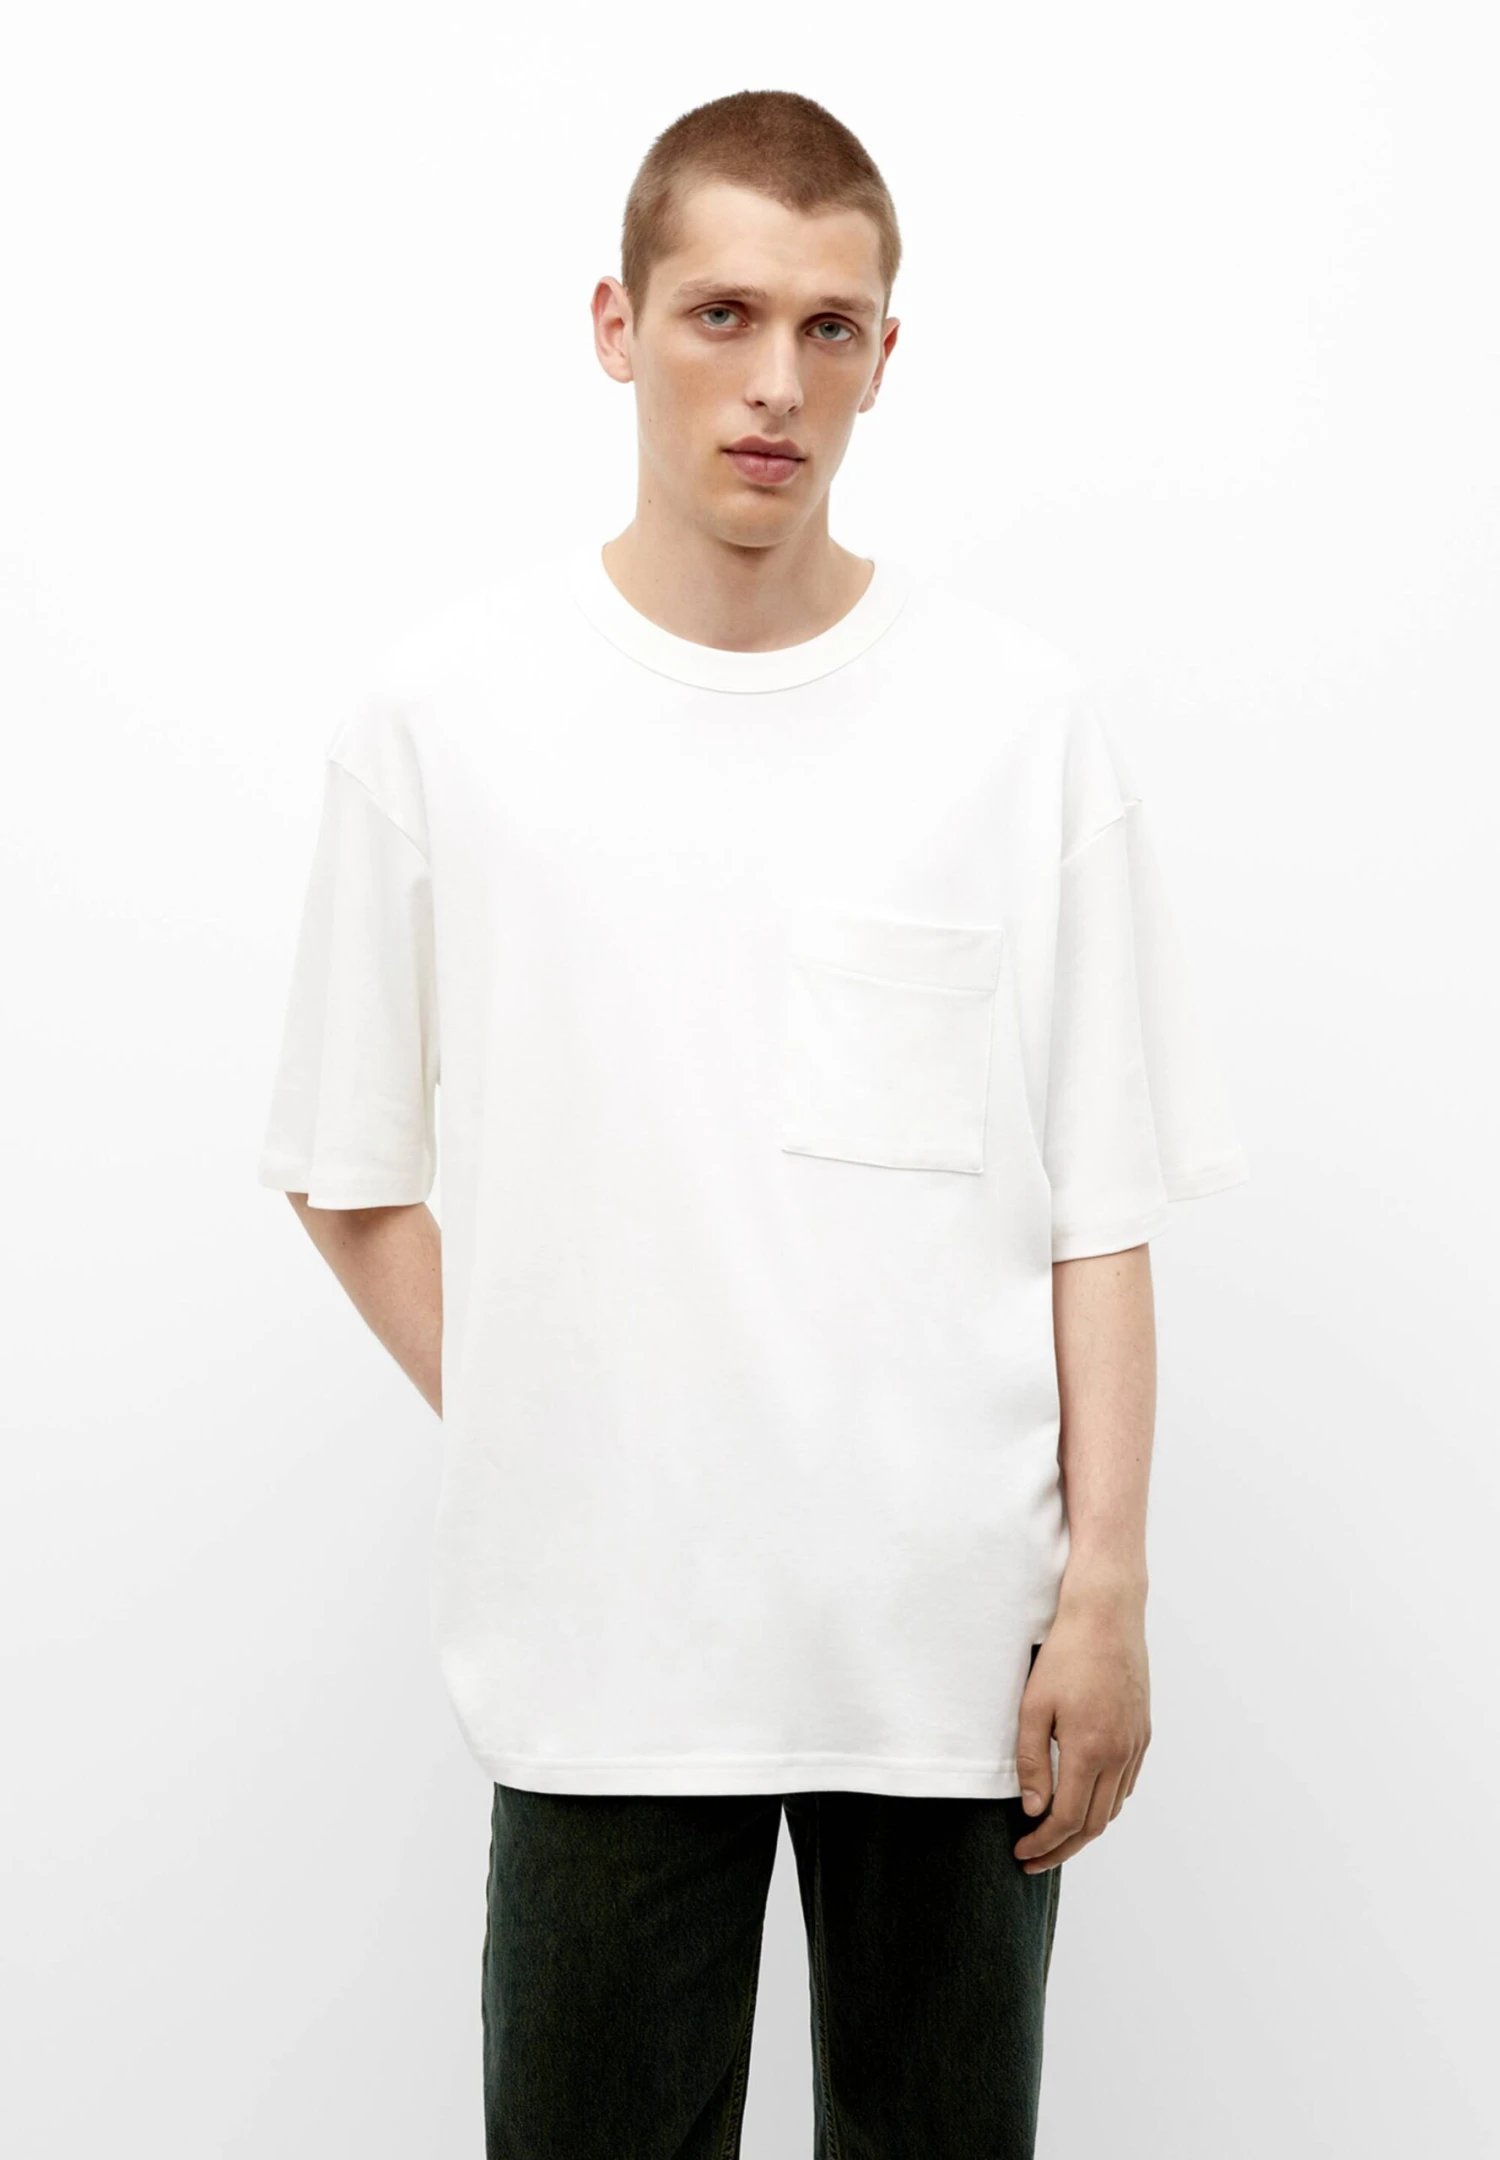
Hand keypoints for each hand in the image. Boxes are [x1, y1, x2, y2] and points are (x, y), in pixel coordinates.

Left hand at [1012, 1585, 1150, 1870]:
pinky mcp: (1143, 1734)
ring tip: (1055, 1837)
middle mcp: (1120, 1754)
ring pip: (1113, 1807)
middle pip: (1094, 1824)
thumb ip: (1031, 1761)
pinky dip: (1104, 1804)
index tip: (1021, 1853)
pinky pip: (1125, 1784)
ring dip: (1084, 1830)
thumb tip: (1033, 1810)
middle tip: (1034, 1859)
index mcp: (1090, 1750)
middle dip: (1062, 1849)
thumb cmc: (1064, 1655)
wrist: (1107, 1615)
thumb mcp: (1033, 1705)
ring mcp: (1136, 1745)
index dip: (1043, 1843)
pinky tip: (1084, 1801)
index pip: (1068, 1819)